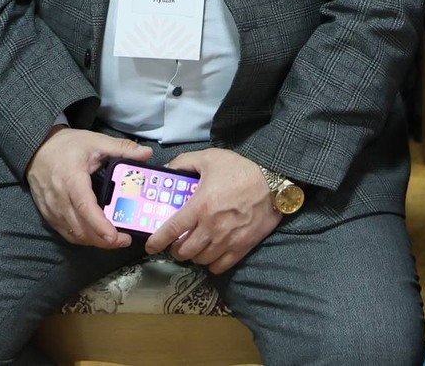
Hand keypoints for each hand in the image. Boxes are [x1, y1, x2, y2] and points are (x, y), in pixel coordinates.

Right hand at [27, 127, 151, 249]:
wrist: (37, 149)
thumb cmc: (66, 145)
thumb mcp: (96, 141)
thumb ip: (122, 148)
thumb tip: (147, 154)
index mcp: (71, 179)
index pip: (84, 207)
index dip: (99, 225)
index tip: (115, 237)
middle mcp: (58, 198)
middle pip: (80, 228)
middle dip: (103, 240)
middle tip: (125, 240)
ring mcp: (51, 209)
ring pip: (73, 234)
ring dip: (93, 241)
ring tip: (114, 239)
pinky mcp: (48, 215)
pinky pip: (65, 232)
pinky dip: (82, 237)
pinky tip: (95, 235)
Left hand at [146, 148, 279, 274]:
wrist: (274, 183)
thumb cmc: (241, 170)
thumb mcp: (211, 158)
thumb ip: (186, 162)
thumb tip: (169, 169)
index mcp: (200, 206)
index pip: (171, 230)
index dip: (156, 242)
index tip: (151, 246)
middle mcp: (211, 228)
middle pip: (184, 251)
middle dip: (176, 250)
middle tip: (177, 243)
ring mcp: (227, 241)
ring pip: (200, 260)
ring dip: (194, 256)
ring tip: (194, 248)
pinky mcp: (242, 247)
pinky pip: (220, 266)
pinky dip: (211, 264)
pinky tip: (211, 255)